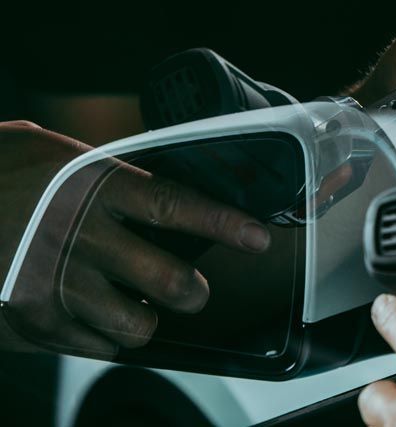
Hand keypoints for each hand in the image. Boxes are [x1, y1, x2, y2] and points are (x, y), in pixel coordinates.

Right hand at [0, 121, 271, 354]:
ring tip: (136, 303)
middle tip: (192, 288)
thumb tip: (165, 186)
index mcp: (92, 186)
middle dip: (192, 290)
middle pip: (168, 280)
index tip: (260, 237)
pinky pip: (95, 346)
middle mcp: (78, 236)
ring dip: (146, 319)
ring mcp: (52, 282)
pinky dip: (105, 337)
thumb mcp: (55, 155)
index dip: (225, 224)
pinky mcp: (30, 319)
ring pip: (137, 325)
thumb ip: (110, 173)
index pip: (177, 206)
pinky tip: (95, 315)